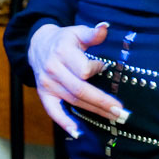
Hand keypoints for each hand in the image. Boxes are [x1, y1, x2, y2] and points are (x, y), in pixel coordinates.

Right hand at [27, 21, 128, 138]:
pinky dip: (65, 123)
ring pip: (73, 101)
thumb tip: (105, 27)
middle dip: (102, 101)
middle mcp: (53, 69)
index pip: (83, 69)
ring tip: (112, 117)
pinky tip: (78, 132)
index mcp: (62, 52)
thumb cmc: (64, 39)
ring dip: (94, 111)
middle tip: (121, 111)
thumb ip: (92, 33)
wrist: (38, 45)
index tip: (104, 67)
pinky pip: (53, 112)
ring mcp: (47, 84)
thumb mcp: (77, 32)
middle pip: (80, 90)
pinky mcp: (44, 94)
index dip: (96, 69)